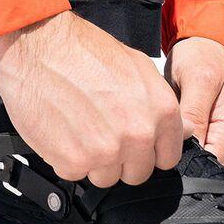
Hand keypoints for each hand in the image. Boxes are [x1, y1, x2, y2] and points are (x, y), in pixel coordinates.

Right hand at [0, 11, 182, 186]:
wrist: (37, 45)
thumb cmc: (83, 49)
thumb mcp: (137, 65)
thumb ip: (161, 103)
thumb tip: (185, 130)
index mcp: (160, 111)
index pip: (167, 157)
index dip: (149, 151)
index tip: (135, 143)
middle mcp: (138, 134)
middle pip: (137, 173)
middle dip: (121, 158)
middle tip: (100, 131)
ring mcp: (107, 151)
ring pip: (106, 177)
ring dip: (93, 160)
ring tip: (78, 127)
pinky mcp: (74, 161)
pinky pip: (75, 173)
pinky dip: (66, 157)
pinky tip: (62, 130)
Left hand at [165, 37, 223, 166]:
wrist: (210, 49)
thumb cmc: (205, 59)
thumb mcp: (198, 79)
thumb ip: (194, 113)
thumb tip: (186, 147)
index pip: (206, 165)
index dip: (181, 160)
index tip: (158, 145)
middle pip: (198, 167)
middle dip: (174, 156)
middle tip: (152, 136)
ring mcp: (218, 144)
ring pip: (191, 161)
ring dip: (173, 150)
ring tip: (157, 129)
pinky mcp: (206, 139)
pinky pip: (189, 152)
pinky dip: (174, 143)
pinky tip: (163, 128)